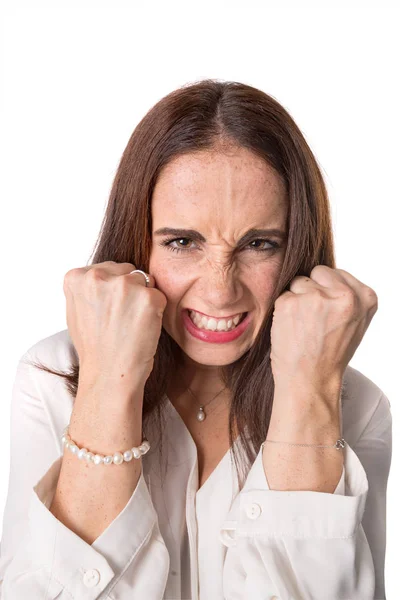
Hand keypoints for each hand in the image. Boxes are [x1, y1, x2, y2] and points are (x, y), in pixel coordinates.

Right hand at [63, 261, 166, 387]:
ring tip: (131, 324)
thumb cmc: (94, 347)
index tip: (108, 312)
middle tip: (121, 320)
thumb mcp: (76, 310)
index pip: (108, 269)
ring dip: (143, 299)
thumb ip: (87, 287)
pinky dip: (156, 310)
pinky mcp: (149, 297)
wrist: (109, 374)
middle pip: (127, 271)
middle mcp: (98, 276)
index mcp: (77, 277)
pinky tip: (143, 328)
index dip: (112, 291)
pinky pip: (159, 295)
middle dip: (129, 290)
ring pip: (145, 281)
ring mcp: (124, 285)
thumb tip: (100, 273)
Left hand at [270, 265, 377, 397]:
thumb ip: (348, 297)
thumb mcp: (355, 323)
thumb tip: (327, 274)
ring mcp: (316, 297)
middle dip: (312, 290)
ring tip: (304, 326)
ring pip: (298, 282)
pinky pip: (282, 295)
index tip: (328, 315)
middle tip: (315, 320)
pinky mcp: (291, 303)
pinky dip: (283, 310)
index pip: (337, 273)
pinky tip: (291, 329)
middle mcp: (344, 294)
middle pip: (318, 272)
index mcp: (366, 297)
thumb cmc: (330, 354)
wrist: (310, 381)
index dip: (328, 292)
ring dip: (297, 300)